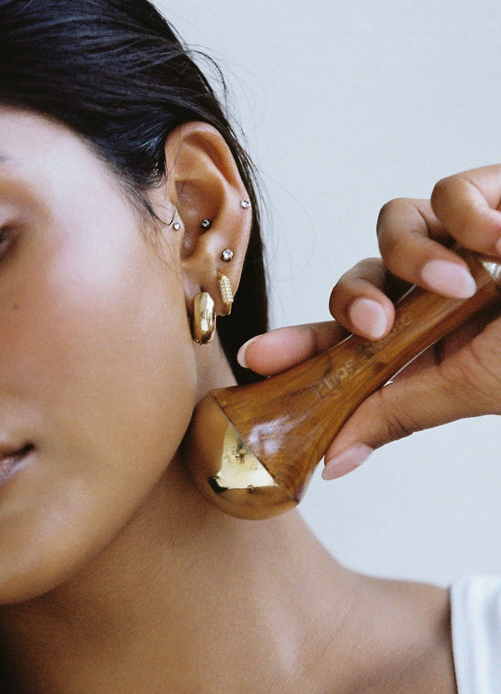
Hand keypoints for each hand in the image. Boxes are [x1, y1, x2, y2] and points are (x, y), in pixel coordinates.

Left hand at [238, 164, 500, 478]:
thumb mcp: (471, 387)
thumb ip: (397, 412)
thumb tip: (333, 462)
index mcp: (426, 340)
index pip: (344, 343)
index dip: (297, 348)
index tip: (254, 359)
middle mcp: (434, 291)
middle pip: (355, 283)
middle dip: (351, 302)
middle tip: (372, 326)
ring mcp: (459, 241)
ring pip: (388, 230)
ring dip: (414, 258)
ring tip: (466, 282)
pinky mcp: (487, 194)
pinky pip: (444, 193)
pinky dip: (466, 216)